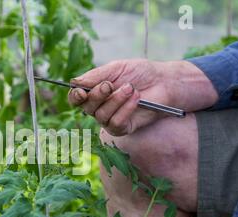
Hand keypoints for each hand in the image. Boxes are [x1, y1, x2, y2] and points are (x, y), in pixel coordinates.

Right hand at [68, 59, 217, 135]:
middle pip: (86, 107)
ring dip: (115, 100)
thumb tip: (74, 83)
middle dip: (97, 95)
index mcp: (94, 91)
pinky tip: (136, 99)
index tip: (81, 91)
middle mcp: (99, 107)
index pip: (76, 98)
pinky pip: (115, 123)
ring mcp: (110, 119)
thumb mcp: (116, 68)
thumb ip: (95, 76)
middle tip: (111, 84)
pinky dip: (125, 110)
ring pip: (101, 115)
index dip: (75, 96)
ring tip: (131, 88)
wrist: (163, 82)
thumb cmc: (139, 73)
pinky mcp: (123, 128)